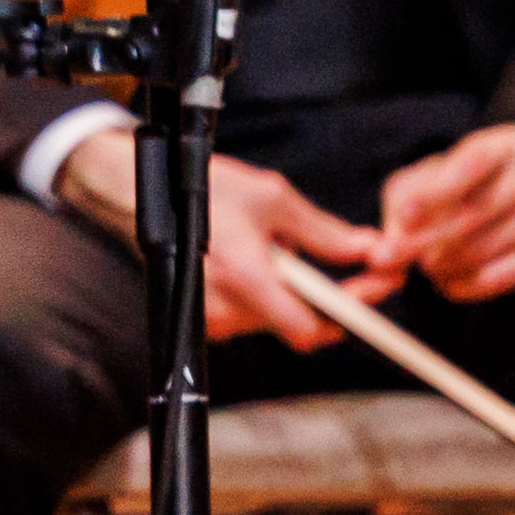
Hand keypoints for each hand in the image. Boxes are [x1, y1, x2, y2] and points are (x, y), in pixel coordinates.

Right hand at [58, 128, 396, 346]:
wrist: (136, 196)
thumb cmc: (200, 189)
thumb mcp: (271, 198)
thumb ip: (322, 233)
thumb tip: (366, 250)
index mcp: (245, 275)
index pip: (310, 326)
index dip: (352, 311)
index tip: (377, 286)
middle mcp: (226, 306)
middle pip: (301, 325)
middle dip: (331, 299)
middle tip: (355, 272)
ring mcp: (213, 318)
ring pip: (280, 321)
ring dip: (299, 295)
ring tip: (288, 254)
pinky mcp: (205, 319)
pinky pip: (255, 317)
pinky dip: (272, 296)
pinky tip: (262, 263)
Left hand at [377, 121, 514, 305]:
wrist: (509, 192)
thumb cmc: (452, 185)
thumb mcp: (421, 183)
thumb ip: (401, 210)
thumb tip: (384, 257)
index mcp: (498, 148)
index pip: (471, 164)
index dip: (435, 194)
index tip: (404, 219)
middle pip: (478, 210)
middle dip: (429, 239)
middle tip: (395, 258)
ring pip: (491, 244)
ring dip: (448, 263)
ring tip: (422, 269)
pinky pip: (511, 274)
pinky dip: (473, 284)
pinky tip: (448, 284)